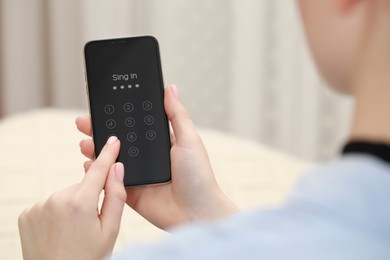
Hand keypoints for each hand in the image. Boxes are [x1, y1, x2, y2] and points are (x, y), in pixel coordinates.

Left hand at [18, 136, 126, 259]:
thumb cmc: (87, 258)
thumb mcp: (111, 230)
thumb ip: (116, 196)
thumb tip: (117, 169)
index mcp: (81, 203)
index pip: (99, 169)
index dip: (107, 153)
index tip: (112, 140)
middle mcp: (57, 199)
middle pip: (82, 186)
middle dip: (89, 197)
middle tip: (90, 222)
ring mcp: (39, 205)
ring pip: (66, 195)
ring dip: (73, 205)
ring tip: (73, 230)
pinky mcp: (27, 213)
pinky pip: (50, 203)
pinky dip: (57, 212)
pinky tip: (59, 230)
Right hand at [76, 85, 237, 229]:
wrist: (196, 212)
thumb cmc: (198, 176)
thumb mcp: (189, 139)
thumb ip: (177, 115)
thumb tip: (170, 88)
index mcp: (160, 143)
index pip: (136, 125)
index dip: (120, 115)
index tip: (104, 105)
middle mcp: (147, 157)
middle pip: (119, 140)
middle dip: (101, 130)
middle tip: (84, 121)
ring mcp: (138, 174)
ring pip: (111, 159)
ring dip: (96, 150)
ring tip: (84, 142)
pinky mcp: (130, 192)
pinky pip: (109, 181)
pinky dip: (97, 173)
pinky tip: (88, 165)